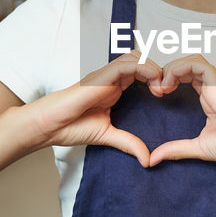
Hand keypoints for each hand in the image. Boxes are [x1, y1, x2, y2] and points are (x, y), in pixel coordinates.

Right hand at [30, 54, 161, 166]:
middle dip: (158, 70)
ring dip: (153, 68)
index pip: (141, 71)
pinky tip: (152, 86)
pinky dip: (144, 70)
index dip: (156, 78)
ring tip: (160, 89)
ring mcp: (105, 75)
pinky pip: (126, 64)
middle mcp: (111, 78)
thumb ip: (129, 143)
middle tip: (166, 91)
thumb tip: (147, 159)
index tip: (166, 95)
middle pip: (141, 59)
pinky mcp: (100, 77)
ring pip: (136, 57)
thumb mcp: (108, 135)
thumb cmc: (70, 127)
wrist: (49, 126)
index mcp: (114, 87)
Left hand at [147, 54, 215, 170]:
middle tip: (156, 89)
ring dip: (172, 68)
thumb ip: (176, 149)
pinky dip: (180, 69)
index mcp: (209, 97)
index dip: (169, 79)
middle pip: (187, 64)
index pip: (187, 75)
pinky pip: (198, 65)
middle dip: (167, 71)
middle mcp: (213, 88)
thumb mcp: (198, 147)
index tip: (158, 94)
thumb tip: (155, 158)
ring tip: (162, 86)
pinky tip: (170, 85)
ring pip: (192, 60)